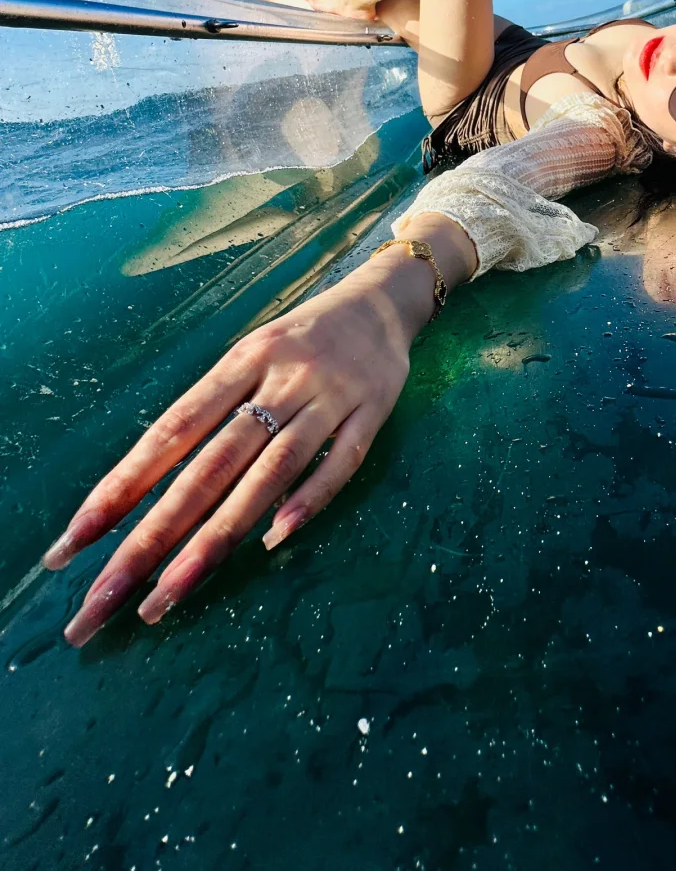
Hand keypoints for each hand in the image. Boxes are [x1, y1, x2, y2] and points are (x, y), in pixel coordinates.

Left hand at [44, 216, 474, 645]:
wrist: (382, 301)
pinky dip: (309, 498)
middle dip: (158, 531)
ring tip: (173, 589)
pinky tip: (275, 538)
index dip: (123, 484)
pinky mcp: (372, 413)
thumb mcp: (250, 353)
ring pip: (271, 471)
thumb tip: (153, 474)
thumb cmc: (302, 337)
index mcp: (242, 360)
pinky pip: (341, 462)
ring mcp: (329, 397)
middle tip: (114, 592)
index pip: (172, 430)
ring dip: (220, 535)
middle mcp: (281, 379)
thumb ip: (214, 406)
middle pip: (212, 462)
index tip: (77, 538)